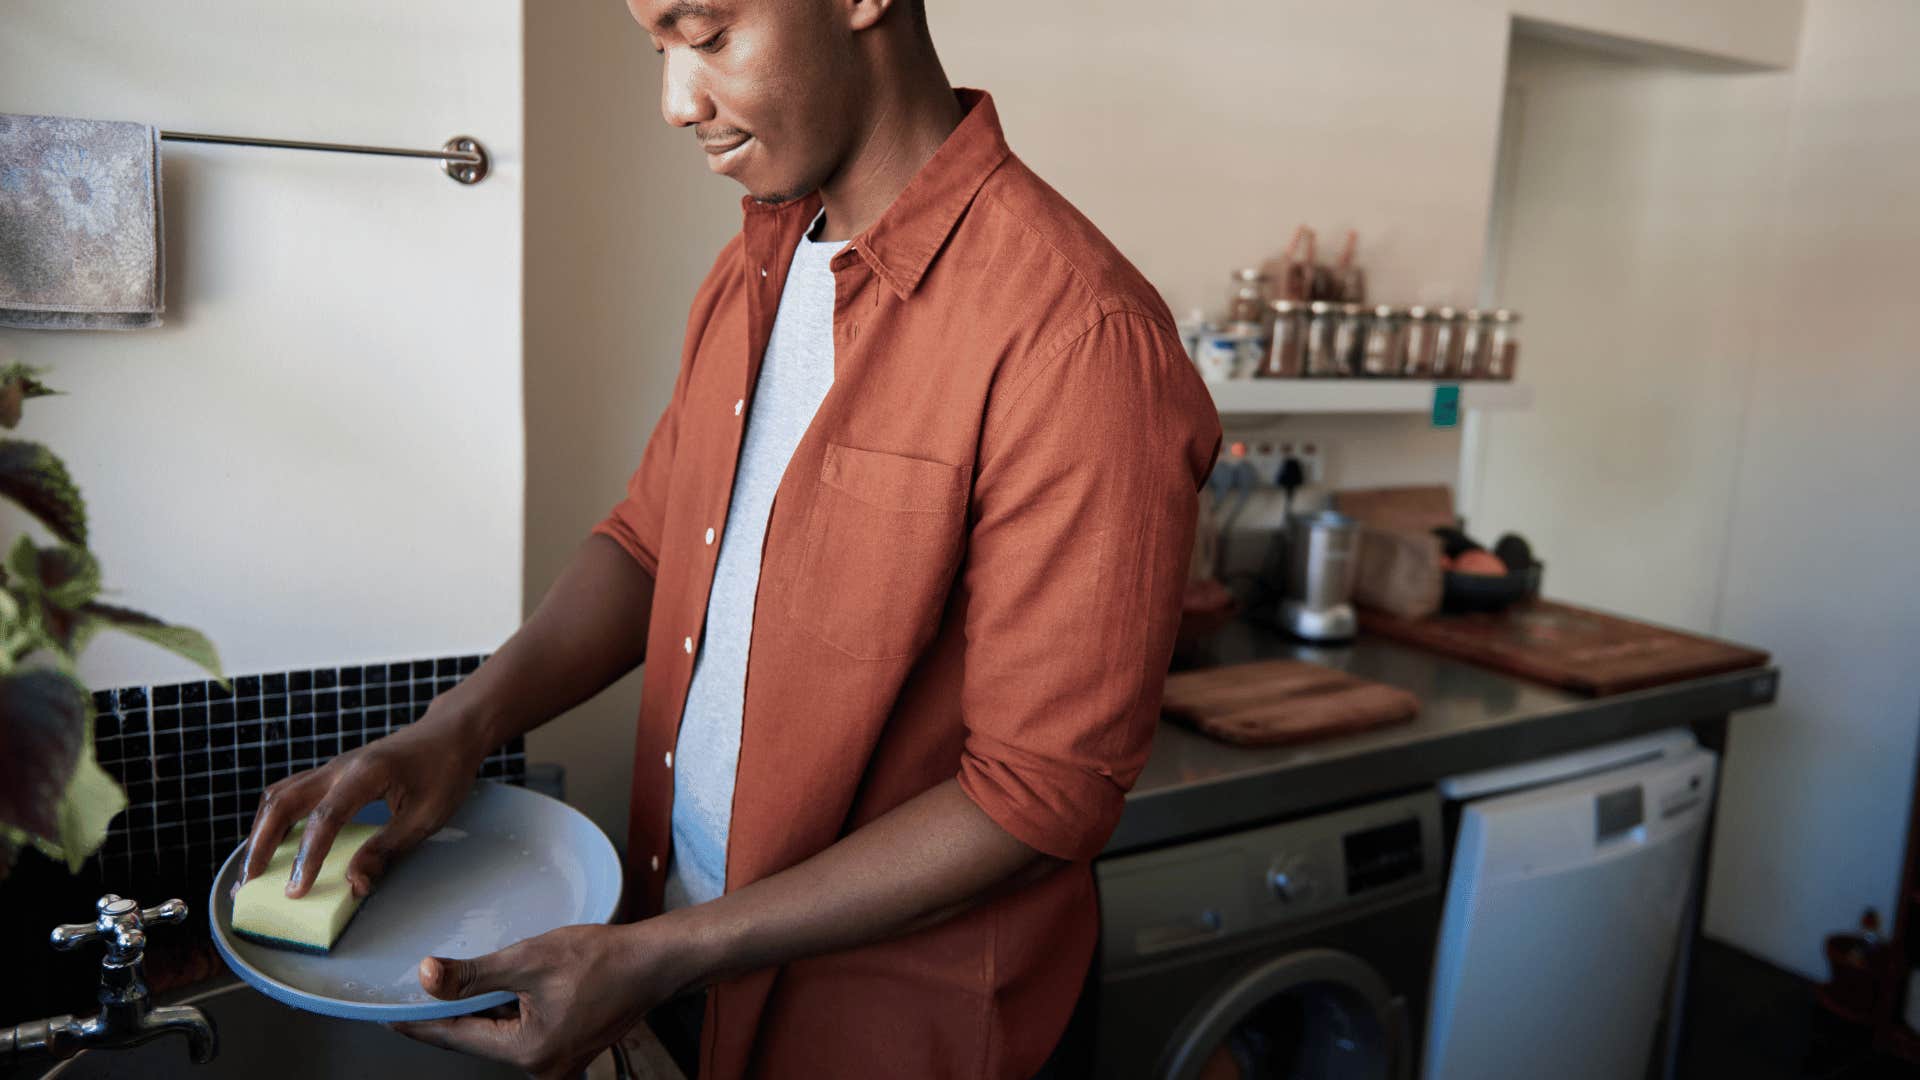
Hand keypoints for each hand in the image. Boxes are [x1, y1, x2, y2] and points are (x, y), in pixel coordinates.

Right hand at [237, 709, 488, 897]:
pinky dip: (274, 818)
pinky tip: (272, 843)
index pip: (325, 819)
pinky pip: (291, 792)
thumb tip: (354, 884)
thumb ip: (388, 849)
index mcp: (366, 774)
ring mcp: (333, 767)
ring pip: (280, 795)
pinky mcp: (333, 772)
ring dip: (260, 831)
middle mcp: (340, 767)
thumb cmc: (445, 771)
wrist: (451, 732)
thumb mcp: (427, 816)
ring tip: (252, 869)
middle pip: (282, 802)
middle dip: (260, 845)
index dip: (307, 858)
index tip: (295, 891)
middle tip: (247, 885)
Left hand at [391, 919, 705, 1079]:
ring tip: (463, 985)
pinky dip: (510, 1012)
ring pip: (503, 1035)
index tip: (389, 1015)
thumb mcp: (529, 960)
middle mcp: (542, 1067)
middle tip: (423, 991)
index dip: (421, 1023)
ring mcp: (559, 1061)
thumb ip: (474, 974)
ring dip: (485, 1011)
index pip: (456, 1038)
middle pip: (480, 1039)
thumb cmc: (601, 960)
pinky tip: (505, 989)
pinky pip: (526, 1033)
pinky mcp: (570, 1047)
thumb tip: (426, 978)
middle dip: (454, 1015)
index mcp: (527, 1052)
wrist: (654, 962)